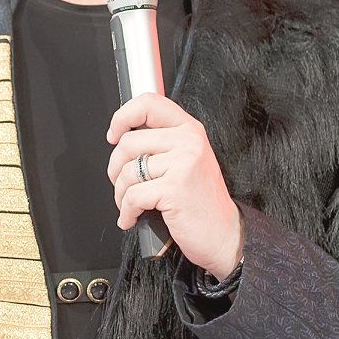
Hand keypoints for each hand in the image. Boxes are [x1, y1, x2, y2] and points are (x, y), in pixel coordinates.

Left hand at [106, 94, 242, 280]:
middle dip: (115, 169)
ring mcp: (182, 164)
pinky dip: (126, 212)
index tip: (113, 134)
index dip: (122, 116)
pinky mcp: (174, 188)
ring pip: (128, 171)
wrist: (224, 235)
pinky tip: (132, 218)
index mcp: (190, 130)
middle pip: (128, 142)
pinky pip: (132, 196)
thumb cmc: (202, 203)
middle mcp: (188, 142)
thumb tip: (122, 137)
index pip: (149, 104)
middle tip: (122, 184)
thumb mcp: (188, 162)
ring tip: (130, 205)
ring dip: (120, 194)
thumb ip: (162, 144)